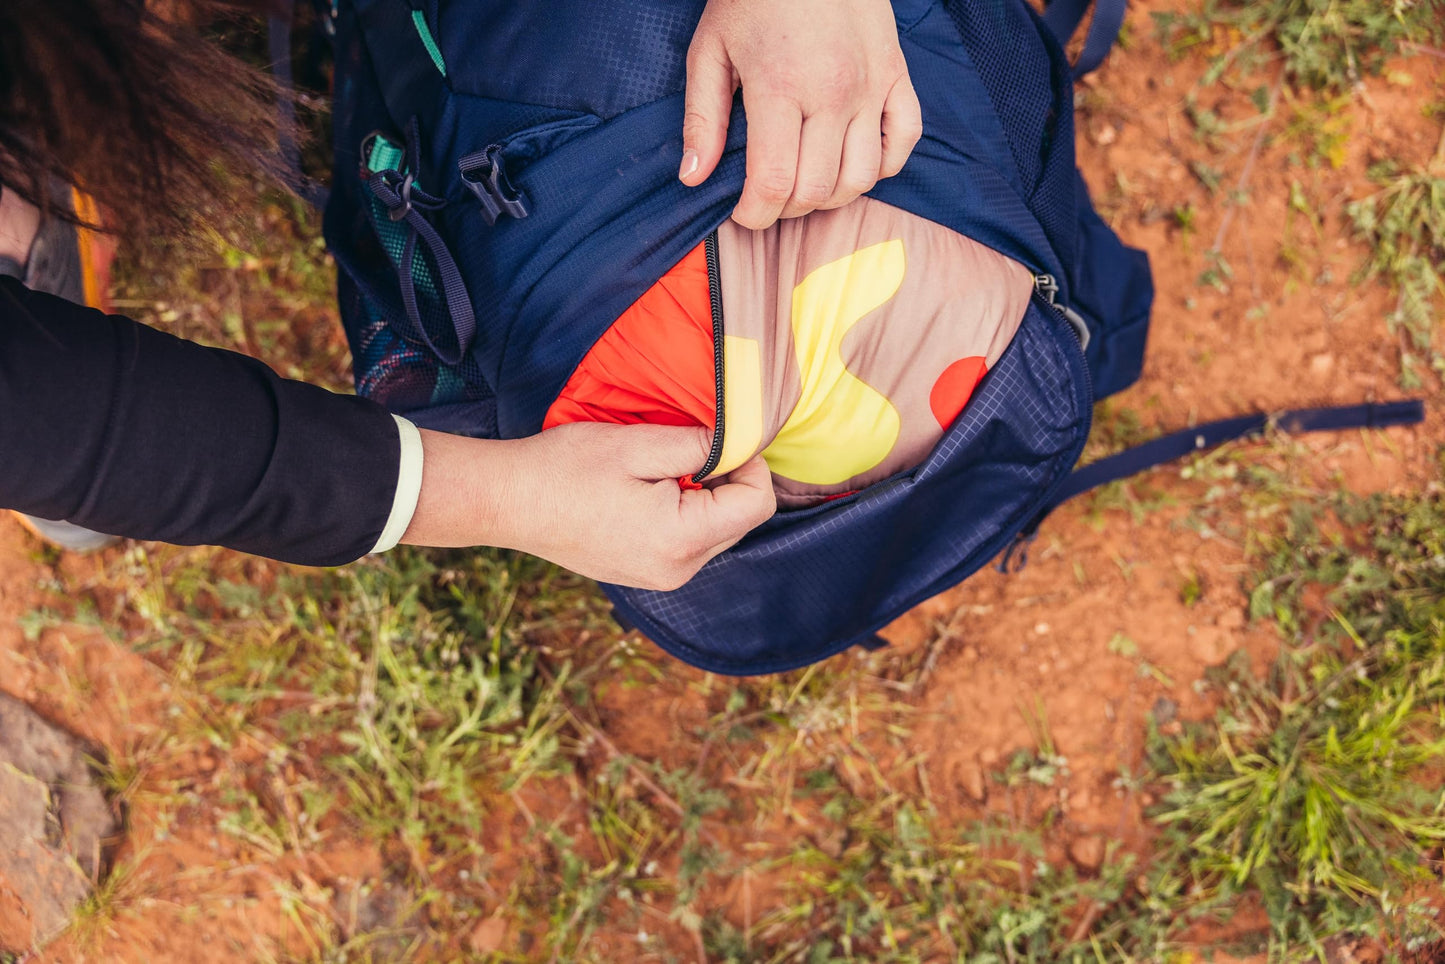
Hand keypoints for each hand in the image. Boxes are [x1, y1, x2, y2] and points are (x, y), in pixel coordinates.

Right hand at [403, 423, 775, 590]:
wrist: (506, 502)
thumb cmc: (566, 469)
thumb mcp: (639, 444)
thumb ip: (700, 444)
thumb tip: (742, 442)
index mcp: (682, 540)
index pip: (757, 504)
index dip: (751, 464)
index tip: (722, 438)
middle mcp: (678, 571)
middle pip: (739, 522)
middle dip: (726, 481)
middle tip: (689, 448)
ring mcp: (661, 579)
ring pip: (715, 533)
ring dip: (703, 497)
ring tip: (660, 470)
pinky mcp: (645, 575)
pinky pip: (687, 543)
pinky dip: (682, 514)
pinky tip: (645, 492)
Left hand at [679, 0, 922, 229]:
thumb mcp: (710, 50)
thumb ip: (702, 118)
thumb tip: (694, 178)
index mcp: (780, 87)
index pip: (774, 182)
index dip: (755, 213)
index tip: (743, 210)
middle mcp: (832, 92)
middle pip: (816, 190)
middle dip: (786, 208)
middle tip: (768, 194)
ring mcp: (870, 87)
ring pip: (860, 179)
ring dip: (830, 196)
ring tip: (805, 183)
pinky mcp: (896, 77)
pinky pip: (902, 144)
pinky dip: (880, 167)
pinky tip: (850, 162)